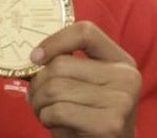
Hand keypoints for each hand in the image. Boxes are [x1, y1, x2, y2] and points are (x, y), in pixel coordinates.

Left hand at [27, 21, 140, 137]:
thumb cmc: (88, 116)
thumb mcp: (84, 84)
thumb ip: (65, 66)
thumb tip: (30, 58)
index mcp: (120, 61)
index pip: (85, 32)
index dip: (54, 41)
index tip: (35, 57)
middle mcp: (126, 77)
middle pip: (60, 65)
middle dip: (37, 84)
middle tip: (35, 98)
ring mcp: (120, 101)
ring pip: (54, 89)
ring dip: (39, 104)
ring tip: (45, 112)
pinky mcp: (109, 124)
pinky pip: (58, 111)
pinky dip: (46, 119)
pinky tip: (56, 125)